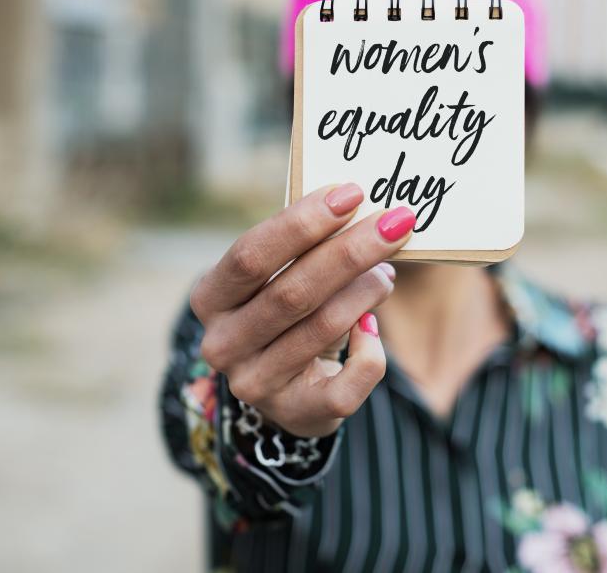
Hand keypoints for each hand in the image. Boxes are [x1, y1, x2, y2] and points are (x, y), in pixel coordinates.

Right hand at [190, 184, 415, 436]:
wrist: (284, 385)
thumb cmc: (284, 309)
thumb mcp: (278, 275)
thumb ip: (307, 246)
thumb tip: (363, 210)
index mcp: (209, 298)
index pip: (251, 255)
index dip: (302, 222)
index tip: (351, 193)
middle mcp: (223, 344)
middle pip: (292, 291)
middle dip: (351, 251)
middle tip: (396, 221)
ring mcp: (255, 384)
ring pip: (323, 328)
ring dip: (365, 291)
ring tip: (387, 270)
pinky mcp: (295, 413)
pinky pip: (346, 385)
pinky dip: (369, 353)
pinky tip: (372, 328)